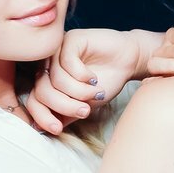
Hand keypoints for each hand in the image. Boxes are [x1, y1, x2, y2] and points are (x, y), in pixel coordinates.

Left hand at [27, 28, 173, 134]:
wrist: (140, 58)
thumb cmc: (119, 83)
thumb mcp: (95, 104)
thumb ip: (72, 114)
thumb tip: (49, 132)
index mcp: (53, 83)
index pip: (33, 105)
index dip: (44, 118)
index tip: (64, 128)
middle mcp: (50, 67)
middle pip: (37, 94)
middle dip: (61, 108)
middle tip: (85, 112)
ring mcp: (58, 52)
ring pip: (48, 81)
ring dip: (71, 95)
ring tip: (92, 98)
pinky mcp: (71, 40)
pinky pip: (62, 64)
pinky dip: (76, 79)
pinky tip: (94, 83)